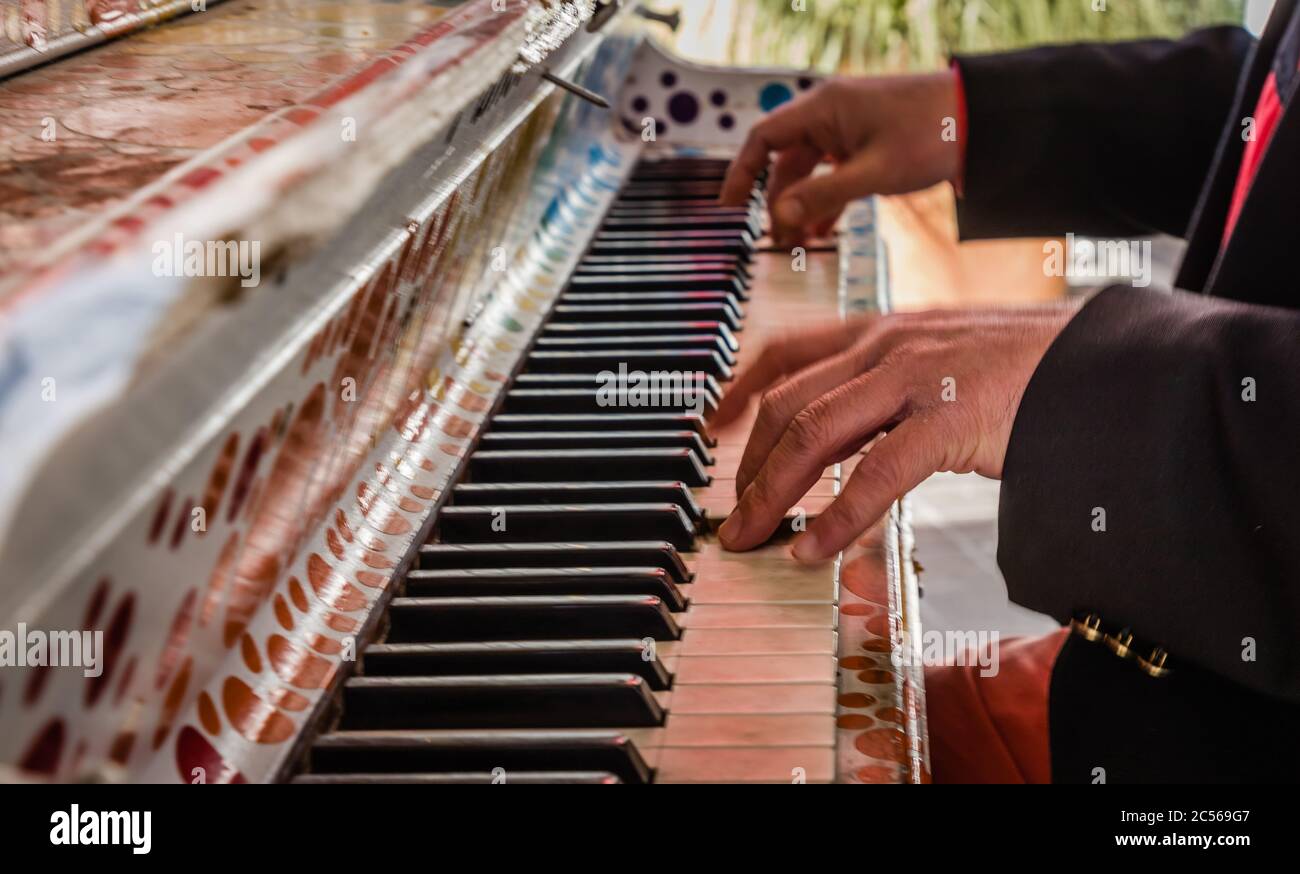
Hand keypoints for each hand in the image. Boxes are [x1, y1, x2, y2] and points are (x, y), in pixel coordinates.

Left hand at [714, 304, 1083, 560]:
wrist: (1108, 360)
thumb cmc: (1031, 367)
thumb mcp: (948, 360)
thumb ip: (899, 385)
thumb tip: (862, 430)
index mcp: (883, 330)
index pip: (787, 351)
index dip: (740, 390)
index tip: (713, 426)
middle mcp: (887, 345)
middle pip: (788, 404)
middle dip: (747, 466)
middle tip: (732, 516)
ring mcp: (916, 377)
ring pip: (814, 433)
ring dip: (773, 493)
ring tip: (754, 538)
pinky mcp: (950, 416)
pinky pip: (874, 471)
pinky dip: (836, 516)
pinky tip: (814, 550)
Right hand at [719, 72, 961, 243]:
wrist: (982, 120)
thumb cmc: (931, 135)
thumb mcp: (873, 173)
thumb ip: (822, 196)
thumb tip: (780, 218)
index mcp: (823, 108)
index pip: (763, 139)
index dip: (741, 173)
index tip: (728, 207)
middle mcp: (829, 114)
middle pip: (785, 161)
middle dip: (778, 202)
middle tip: (777, 239)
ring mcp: (847, 129)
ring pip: (809, 171)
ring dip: (802, 206)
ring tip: (799, 242)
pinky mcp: (864, 144)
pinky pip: (832, 173)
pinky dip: (825, 200)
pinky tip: (822, 230)